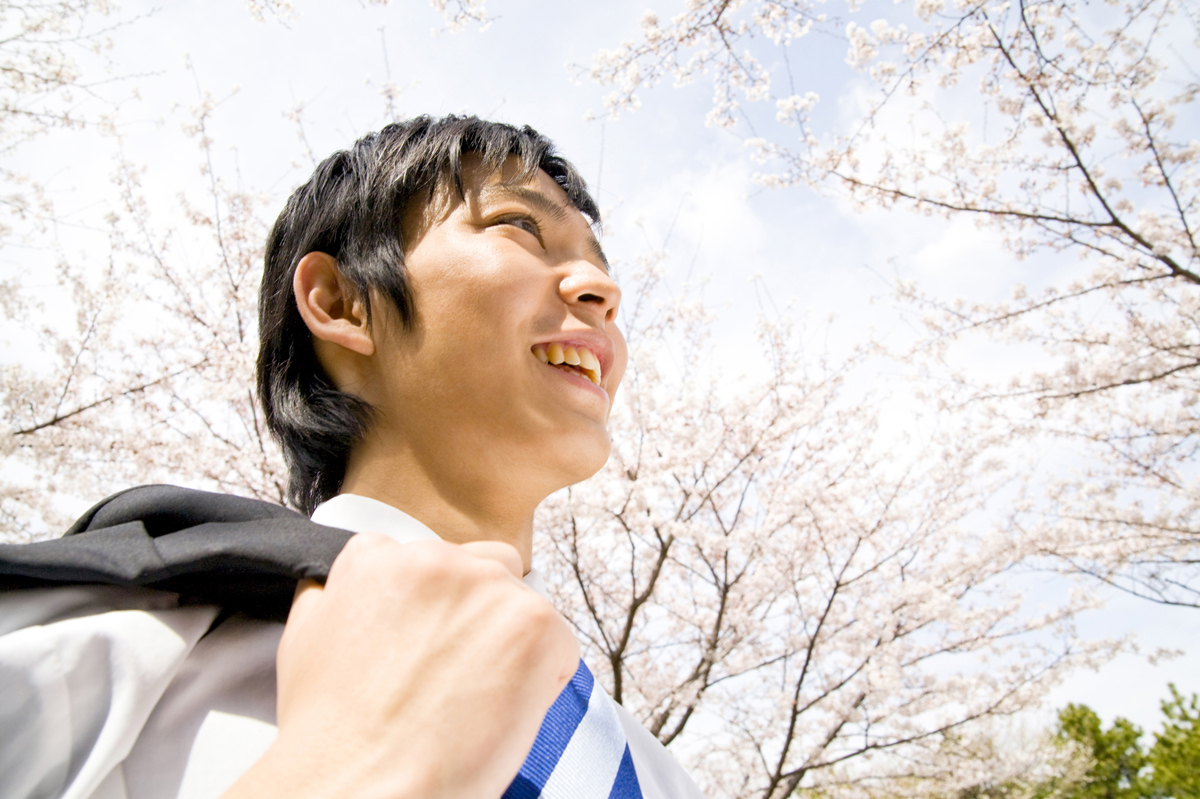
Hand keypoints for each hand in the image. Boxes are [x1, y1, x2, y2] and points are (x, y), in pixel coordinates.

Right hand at [222, 533, 579, 798]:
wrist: (361, 786)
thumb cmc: (332, 736)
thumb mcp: (305, 641)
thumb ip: (337, 596)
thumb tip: (350, 588)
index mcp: (378, 557)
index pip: (428, 559)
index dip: (436, 610)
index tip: (430, 648)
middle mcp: (435, 559)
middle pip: (486, 570)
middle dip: (480, 617)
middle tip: (458, 677)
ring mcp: (488, 588)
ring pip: (524, 606)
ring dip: (513, 646)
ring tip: (477, 702)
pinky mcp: (533, 624)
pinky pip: (559, 645)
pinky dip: (545, 680)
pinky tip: (505, 712)